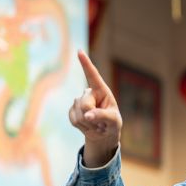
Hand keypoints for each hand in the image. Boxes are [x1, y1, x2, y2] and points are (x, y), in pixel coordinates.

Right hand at [68, 50, 122, 166]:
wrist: (103, 134)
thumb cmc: (112, 124)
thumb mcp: (113, 121)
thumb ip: (103, 116)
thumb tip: (87, 115)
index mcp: (101, 90)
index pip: (93, 75)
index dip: (86, 63)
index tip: (79, 51)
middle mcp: (89, 93)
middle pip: (84, 105)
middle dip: (93, 117)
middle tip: (102, 122)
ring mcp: (78, 101)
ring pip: (79, 114)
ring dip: (89, 124)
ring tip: (97, 124)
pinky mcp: (72, 110)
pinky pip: (73, 120)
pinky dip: (82, 127)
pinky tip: (88, 126)